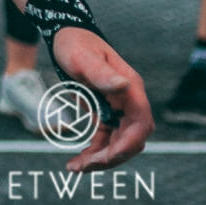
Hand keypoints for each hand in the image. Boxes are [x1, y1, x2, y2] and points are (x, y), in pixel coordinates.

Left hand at [49, 28, 151, 170]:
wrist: (65, 36)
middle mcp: (129, 102)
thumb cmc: (74, 44)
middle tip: (84, 166)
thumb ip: (102, 74)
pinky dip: (92, 153)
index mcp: (131, 90)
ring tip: (74, 168)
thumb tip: (123, 85)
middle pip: (131, 140)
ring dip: (99, 160)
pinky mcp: (105, 114)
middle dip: (111, 157)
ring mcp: (118, 110)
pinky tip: (75, 163)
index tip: (107, 156)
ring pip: (117, 145)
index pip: (140, 125)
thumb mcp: (83, 58)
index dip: (127, 144)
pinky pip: (104, 140)